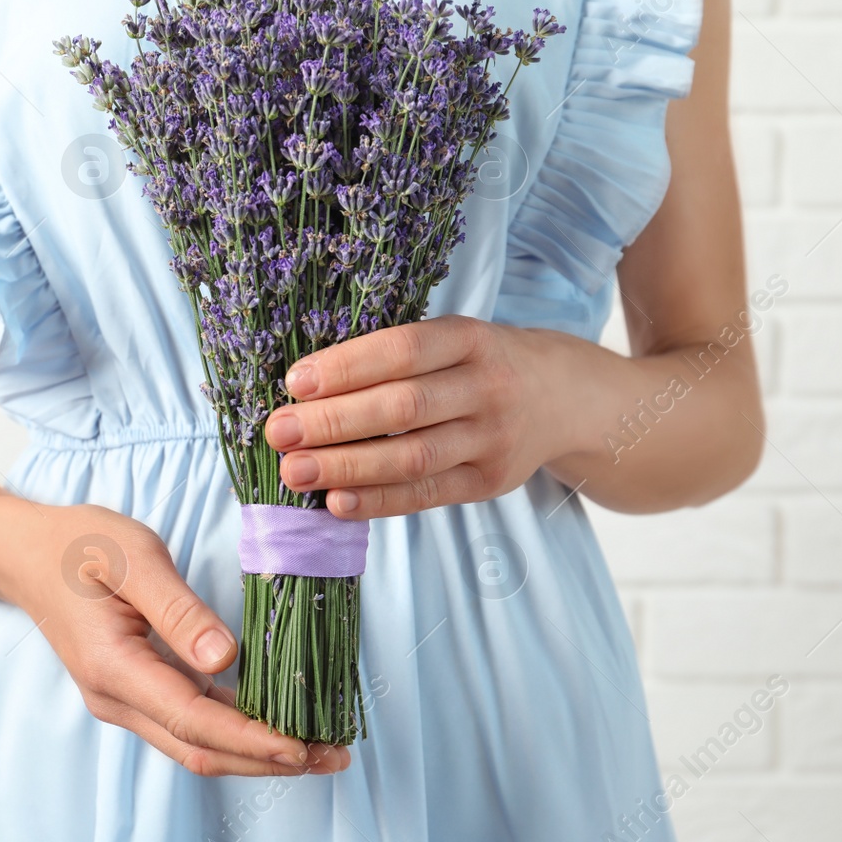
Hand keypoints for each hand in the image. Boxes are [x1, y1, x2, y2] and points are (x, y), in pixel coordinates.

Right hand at [13, 503, 350, 776]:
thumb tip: (226, 659)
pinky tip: (275, 725)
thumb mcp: (132, 558)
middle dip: (268, 760)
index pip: (193, 720)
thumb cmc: (79, 544)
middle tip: (333, 756)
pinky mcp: (136, 692)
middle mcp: (117, 699)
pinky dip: (236, 732)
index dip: (251, 739)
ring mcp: (124, 701)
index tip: (302, 746)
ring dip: (256, 753)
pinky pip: (190, 724)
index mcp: (115, 668)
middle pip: (200, 749)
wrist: (27, 554)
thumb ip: (178, 609)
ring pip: (196, 745)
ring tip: (319, 749)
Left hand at [264, 316, 564, 518]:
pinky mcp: (489, 482)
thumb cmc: (479, 363)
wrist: (561, 397)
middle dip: (334, 421)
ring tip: (294, 471)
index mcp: (470, 338)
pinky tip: (336, 502)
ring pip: (413, 456)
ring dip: (347, 466)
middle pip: (403, 407)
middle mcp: (487, 387)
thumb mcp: (452, 340)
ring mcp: (492, 438)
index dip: (347, 366)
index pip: (402, 349)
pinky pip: (427, 495)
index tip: (295, 382)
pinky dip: (378, 501)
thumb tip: (307, 388)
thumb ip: (395, 358)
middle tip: (279, 431)